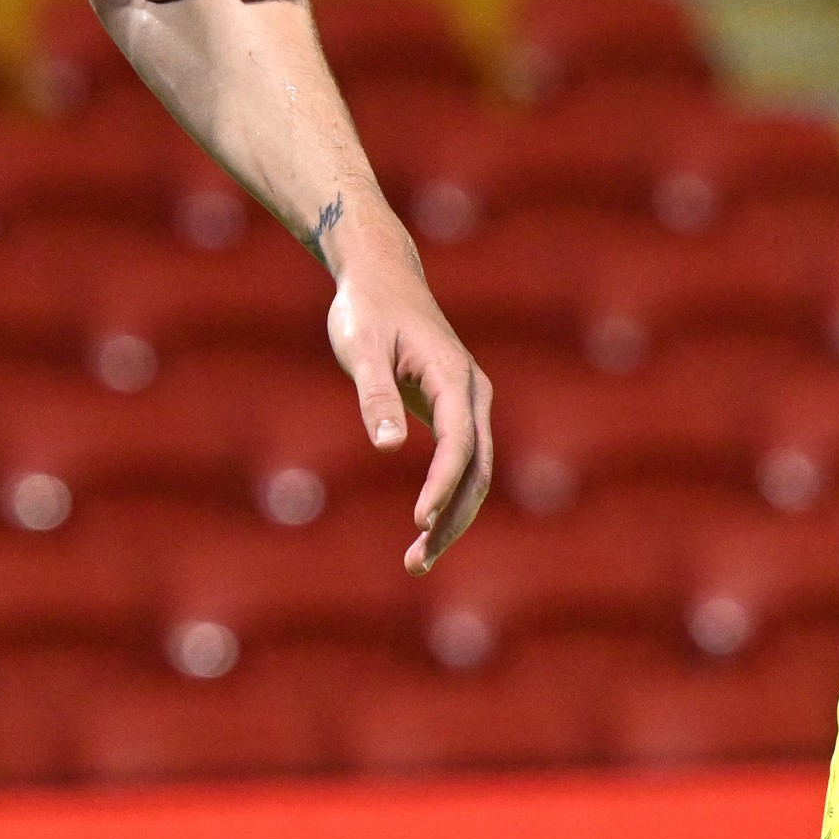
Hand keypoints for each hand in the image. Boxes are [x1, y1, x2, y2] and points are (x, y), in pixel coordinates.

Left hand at [323, 259, 492, 574]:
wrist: (382, 276)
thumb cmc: (368, 308)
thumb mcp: (361, 347)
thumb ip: (375, 395)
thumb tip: (388, 447)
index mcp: (453, 376)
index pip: (458, 442)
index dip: (442, 484)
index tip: (419, 521)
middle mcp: (472, 394)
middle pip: (476, 469)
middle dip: (451, 519)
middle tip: (416, 561)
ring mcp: (468, 405)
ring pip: (474, 474)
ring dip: (452, 519)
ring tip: (416, 562)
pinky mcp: (454, 414)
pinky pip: (461, 465)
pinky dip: (447, 499)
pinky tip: (424, 529)